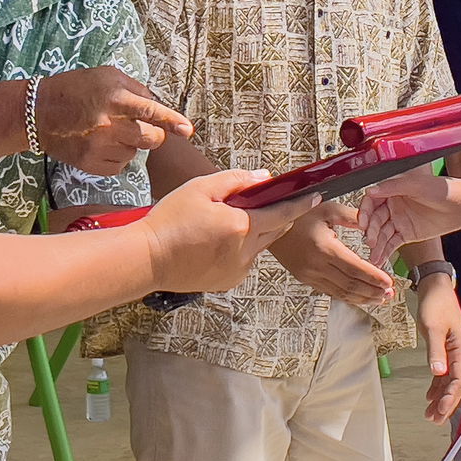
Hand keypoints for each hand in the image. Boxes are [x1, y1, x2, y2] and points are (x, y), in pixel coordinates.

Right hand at [38, 67, 194, 175]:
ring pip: (136, 153)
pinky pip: (119, 166)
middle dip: (154, 134)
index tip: (188, 130)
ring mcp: (100, 147)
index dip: (172, 121)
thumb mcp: (107, 76)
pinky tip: (101, 144)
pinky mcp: (91, 164)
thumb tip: (157, 106)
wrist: (38, 112)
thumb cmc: (76, 89)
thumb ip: (135, 89)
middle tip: (140, 127)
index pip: (151, 111)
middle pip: (151, 139)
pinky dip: (116, 157)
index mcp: (116, 98)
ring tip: (109, 131)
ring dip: (130, 144)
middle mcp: (110, 124)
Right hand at [141, 170, 319, 291]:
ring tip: (226, 222)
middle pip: (275, 231)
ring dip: (254, 232)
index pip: (281, 214)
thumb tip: (263, 178)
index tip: (314, 196)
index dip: (299, 204)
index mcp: (241, 227)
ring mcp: (237, 270)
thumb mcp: (201, 188)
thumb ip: (236, 180)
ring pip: (258, 246)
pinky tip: (216, 241)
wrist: (147, 259)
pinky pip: (244, 260)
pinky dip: (239, 248)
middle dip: (277, 216)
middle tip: (265, 202)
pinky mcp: (227, 281)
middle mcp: (245, 252)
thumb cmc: (169, 220)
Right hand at [268, 201, 394, 307]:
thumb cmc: (297, 215)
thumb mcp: (327, 208)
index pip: (355, 268)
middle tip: (390, 294)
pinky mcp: (306, 279)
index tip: (389, 282)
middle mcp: (317, 265)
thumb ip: (352, 216)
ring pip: (342, 293)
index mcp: (325, 248)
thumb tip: (371, 224)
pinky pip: (331, 292)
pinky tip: (360, 297)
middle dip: (373, 291)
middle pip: (351, 285)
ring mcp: (310, 275)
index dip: (374, 277)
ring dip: (363, 298)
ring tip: (380, 299)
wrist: (269, 226)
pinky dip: (348, 296)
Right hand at [360, 174, 460, 266]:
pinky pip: (392, 243)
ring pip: (382, 233)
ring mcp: (399, 220)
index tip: (363, 221)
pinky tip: (378, 258)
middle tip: (370, 240)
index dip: (365, 211)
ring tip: (373, 255)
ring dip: (376, 244)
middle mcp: (393, 205)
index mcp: (393, 190)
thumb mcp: (417, 184)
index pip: (372, 201)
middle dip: (371, 230)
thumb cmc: (443, 190)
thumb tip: (371, 190)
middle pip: (375, 219)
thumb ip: (393, 187)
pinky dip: (384, 251)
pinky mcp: (406, 234)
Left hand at [416, 276, 460, 422]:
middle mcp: (459, 353)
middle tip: (435, 420)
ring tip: (430, 414)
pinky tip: (429, 396)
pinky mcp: (444, 348)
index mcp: (460, 348)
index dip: (451, 397)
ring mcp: (452, 352)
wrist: (435, 286)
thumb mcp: (433, 326)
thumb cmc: (436, 303)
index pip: (458, 379)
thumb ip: (436, 350)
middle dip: (447, 403)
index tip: (441, 411)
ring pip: (448, 381)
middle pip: (456, 384)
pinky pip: (442, 373)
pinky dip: (437, 385)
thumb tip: (438, 373)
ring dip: (441, 397)